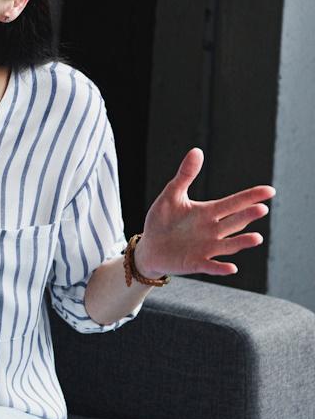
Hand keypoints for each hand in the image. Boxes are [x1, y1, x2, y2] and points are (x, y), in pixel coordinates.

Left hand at [137, 148, 274, 276]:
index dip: (250, 197)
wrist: (149, 247)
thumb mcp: (171, 195)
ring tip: (257, 238)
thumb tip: (197, 150)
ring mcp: (206, 248)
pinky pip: (211, 266)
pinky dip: (220, 267)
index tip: (269, 191)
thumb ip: (185, 176)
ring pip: (228, 245)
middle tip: (261, 209)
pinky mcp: (195, 263)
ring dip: (241, 242)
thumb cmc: (162, 221)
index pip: (234, 203)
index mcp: (208, 213)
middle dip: (247, 216)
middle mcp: (212, 230)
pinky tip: (231, 267)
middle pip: (233, 222)